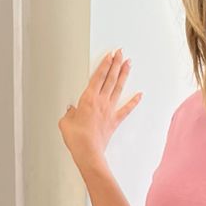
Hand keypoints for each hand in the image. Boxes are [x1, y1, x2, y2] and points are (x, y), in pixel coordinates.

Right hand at [58, 48, 140, 166]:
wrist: (88, 152)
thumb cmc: (77, 138)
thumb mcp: (65, 122)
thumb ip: (69, 113)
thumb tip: (71, 111)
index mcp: (88, 99)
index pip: (98, 76)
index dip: (105, 64)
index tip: (109, 55)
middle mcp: (101, 102)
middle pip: (110, 78)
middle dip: (115, 64)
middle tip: (120, 53)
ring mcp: (109, 110)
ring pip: (118, 88)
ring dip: (123, 75)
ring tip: (128, 64)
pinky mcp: (114, 121)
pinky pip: (126, 109)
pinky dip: (133, 101)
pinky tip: (139, 95)